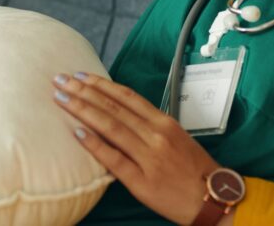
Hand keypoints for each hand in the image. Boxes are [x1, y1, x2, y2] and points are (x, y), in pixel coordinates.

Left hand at [52, 71, 221, 224]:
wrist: (213, 199)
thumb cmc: (195, 169)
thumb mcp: (176, 138)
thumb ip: (150, 126)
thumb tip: (121, 115)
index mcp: (163, 122)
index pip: (127, 97)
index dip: (102, 84)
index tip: (81, 74)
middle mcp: (155, 135)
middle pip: (113, 107)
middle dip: (84, 91)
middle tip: (61, 80)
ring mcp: (148, 157)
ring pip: (111, 126)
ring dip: (83, 110)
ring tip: (61, 99)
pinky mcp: (141, 181)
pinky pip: (114, 159)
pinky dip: (94, 144)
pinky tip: (77, 132)